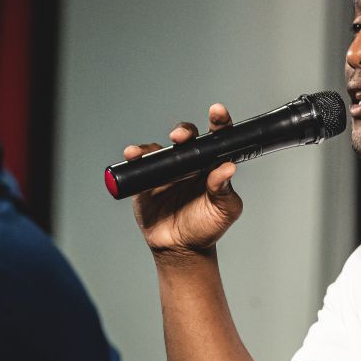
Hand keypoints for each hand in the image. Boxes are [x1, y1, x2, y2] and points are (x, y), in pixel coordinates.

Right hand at [126, 103, 243, 256]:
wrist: (181, 248)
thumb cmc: (207, 227)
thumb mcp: (224, 210)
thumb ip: (224, 190)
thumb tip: (227, 168)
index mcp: (212, 165)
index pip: (217, 139)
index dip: (218, 122)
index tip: (217, 112)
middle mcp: (191, 163)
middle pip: (187, 138)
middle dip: (184, 131)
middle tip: (182, 137)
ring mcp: (168, 170)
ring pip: (160, 149)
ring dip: (153, 145)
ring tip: (147, 151)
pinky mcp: (148, 180)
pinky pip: (140, 165)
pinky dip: (135, 157)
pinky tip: (133, 155)